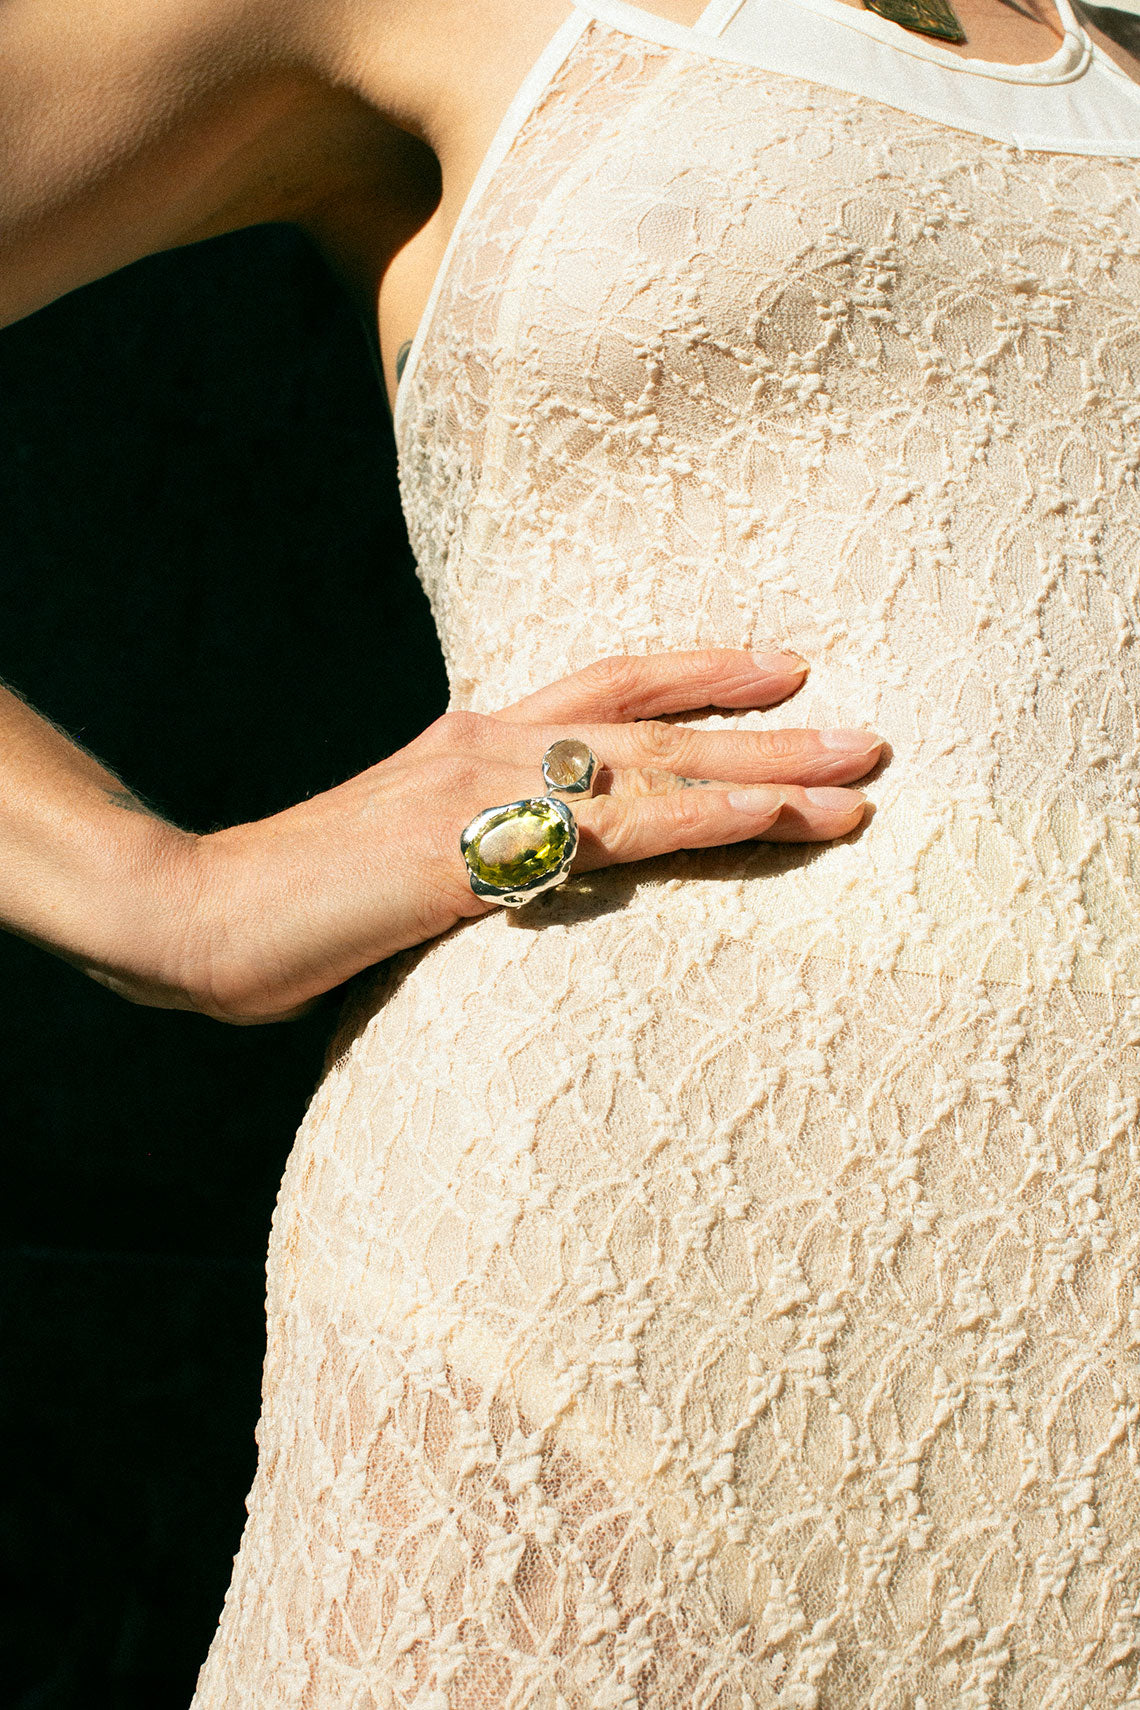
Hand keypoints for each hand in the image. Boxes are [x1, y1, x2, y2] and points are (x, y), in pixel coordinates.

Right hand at [187, 649, 878, 1022]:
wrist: (201, 912)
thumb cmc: (299, 899)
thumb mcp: (404, 858)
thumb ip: (476, 847)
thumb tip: (532, 873)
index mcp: (473, 742)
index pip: (606, 685)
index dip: (699, 673)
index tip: (782, 670)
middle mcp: (490, 743)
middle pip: (655, 719)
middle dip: (769, 725)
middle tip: (869, 730)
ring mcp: (485, 789)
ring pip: (657, 767)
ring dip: (769, 770)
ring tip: (863, 775)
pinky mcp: (478, 850)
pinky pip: (618, 829)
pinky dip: (706, 816)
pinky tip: (777, 817)